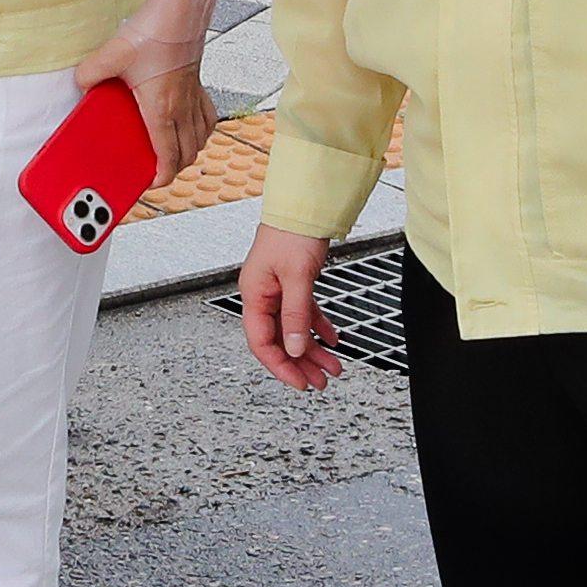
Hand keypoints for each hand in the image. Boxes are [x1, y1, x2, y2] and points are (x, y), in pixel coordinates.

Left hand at [77, 0, 218, 193]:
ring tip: (174, 154)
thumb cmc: (155, 30)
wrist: (181, 8)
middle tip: (158, 171)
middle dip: (175, 168)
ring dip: (190, 150)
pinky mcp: (196, 81)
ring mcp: (192, 94)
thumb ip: (90, 73)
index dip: (162, 176)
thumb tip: (80, 84)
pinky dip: (201, 128)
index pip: (169, 155)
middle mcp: (182, 105)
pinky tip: (190, 124)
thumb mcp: (112, 54)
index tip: (152, 182)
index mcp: (162, 108)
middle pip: (188, 152)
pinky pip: (207, 115)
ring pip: (201, 137)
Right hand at [236, 224, 337, 389]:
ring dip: (312, 350)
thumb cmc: (292, 232)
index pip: (261, 343)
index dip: (280, 366)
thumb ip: (296, 316)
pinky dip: (318, 328)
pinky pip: (303, 314)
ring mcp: (278, 290)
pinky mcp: (293, 283)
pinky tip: (332, 339)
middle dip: (300, 363)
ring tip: (331, 367)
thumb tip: (296, 349)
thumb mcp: (297, 278)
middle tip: (319, 381)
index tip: (299, 381)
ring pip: (293, 330)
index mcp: (254, 295)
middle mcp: (263, 295)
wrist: (304, 204)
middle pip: (279, 340)